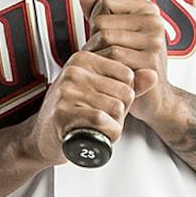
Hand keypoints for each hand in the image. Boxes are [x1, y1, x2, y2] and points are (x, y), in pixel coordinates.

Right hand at [18, 44, 137, 168]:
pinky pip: (101, 120)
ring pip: (116, 109)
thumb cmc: (72, 113)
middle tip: (99, 118)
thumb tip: (153, 74)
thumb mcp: (102, 92)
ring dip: (114, 126)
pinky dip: (107, 134)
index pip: (128, 75)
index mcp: (84, 59)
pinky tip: (96, 136)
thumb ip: (130, 83)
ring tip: (96, 127)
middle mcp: (74, 70)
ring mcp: (66, 91)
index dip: (124, 96)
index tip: (105, 102)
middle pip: (125, 93)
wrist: (42, 138)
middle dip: (120, 112)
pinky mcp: (63, 112)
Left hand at [79, 0, 171, 124]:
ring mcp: (154, 41)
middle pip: (101, 22)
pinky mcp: (150, 60)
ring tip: (105, 67)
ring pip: (105, 39)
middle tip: (102, 58)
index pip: (105, 2)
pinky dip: (105, 69)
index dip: (96, 22)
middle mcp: (154, 22)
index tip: (106, 38)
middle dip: (93, 42)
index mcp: (147, 10)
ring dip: (96, 57)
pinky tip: (111, 76)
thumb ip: (99, 14)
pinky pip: (113, 58)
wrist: (155, 99)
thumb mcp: (117, 35)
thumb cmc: (135, 67)